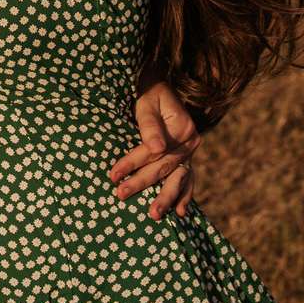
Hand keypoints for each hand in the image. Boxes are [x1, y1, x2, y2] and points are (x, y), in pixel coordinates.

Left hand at [111, 79, 199, 220]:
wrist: (161, 87)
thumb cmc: (150, 94)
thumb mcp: (148, 103)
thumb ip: (150, 126)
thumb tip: (155, 148)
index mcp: (183, 129)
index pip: (153, 151)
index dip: (132, 163)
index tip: (113, 175)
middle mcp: (190, 143)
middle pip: (163, 167)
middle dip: (142, 183)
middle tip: (122, 195)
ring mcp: (190, 153)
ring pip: (178, 179)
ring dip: (166, 198)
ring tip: (153, 215)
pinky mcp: (186, 159)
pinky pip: (188, 180)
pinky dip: (185, 196)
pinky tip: (180, 213)